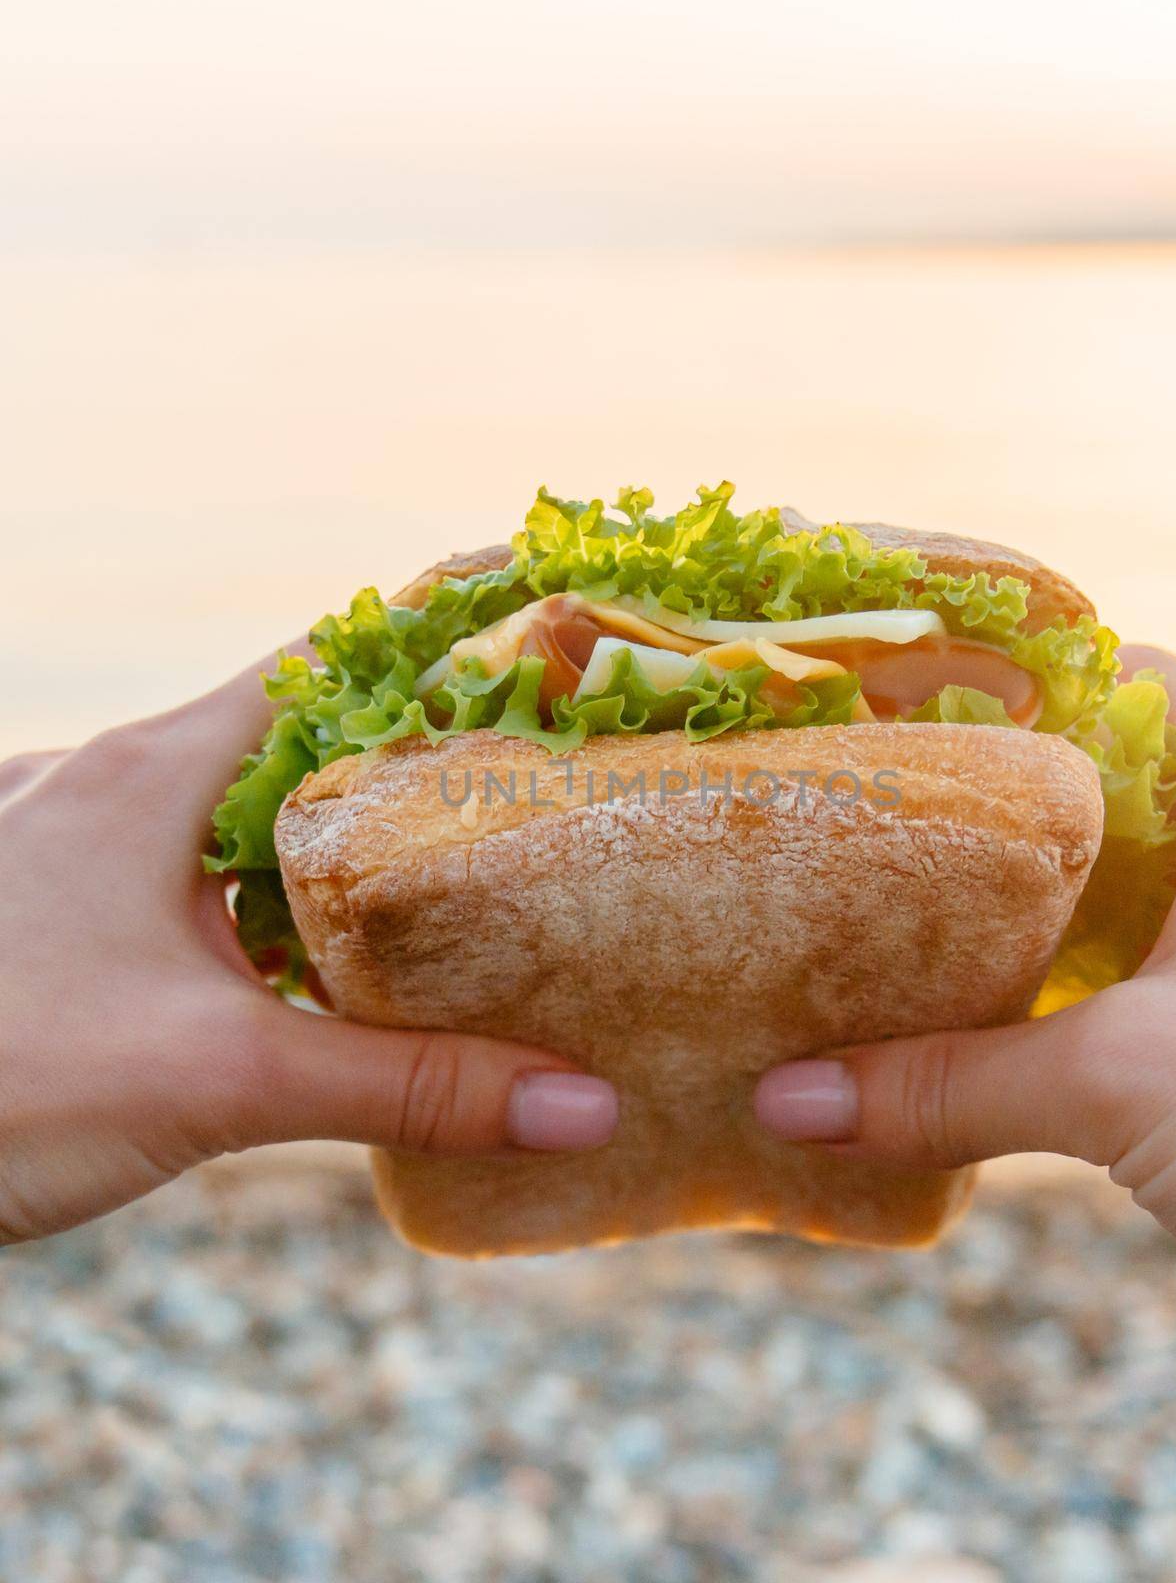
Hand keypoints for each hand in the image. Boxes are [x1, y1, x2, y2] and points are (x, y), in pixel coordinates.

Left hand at [0, 656, 617, 1243]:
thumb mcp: (220, 1079)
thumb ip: (407, 1086)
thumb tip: (583, 1102)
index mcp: (158, 773)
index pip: (331, 658)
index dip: (438, 629)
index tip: (532, 612)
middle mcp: (112, 785)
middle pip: (296, 734)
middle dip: (406, 745)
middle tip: (522, 768)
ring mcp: (70, 848)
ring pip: (235, 812)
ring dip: (330, 833)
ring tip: (442, 869)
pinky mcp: (50, 917)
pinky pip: (186, 879)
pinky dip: (262, 902)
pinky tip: (306, 961)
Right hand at [755, 650, 1175, 1322]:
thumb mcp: (1126, 1086)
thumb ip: (950, 1084)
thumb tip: (789, 1098)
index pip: (1131, 680)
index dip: (1022, 684)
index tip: (917, 720)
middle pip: (1121, 785)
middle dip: (1008, 814)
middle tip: (895, 837)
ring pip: (1144, 886)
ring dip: (1045, 911)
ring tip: (925, 929)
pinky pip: (1167, 966)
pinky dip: (1090, 983)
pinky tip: (1016, 1025)